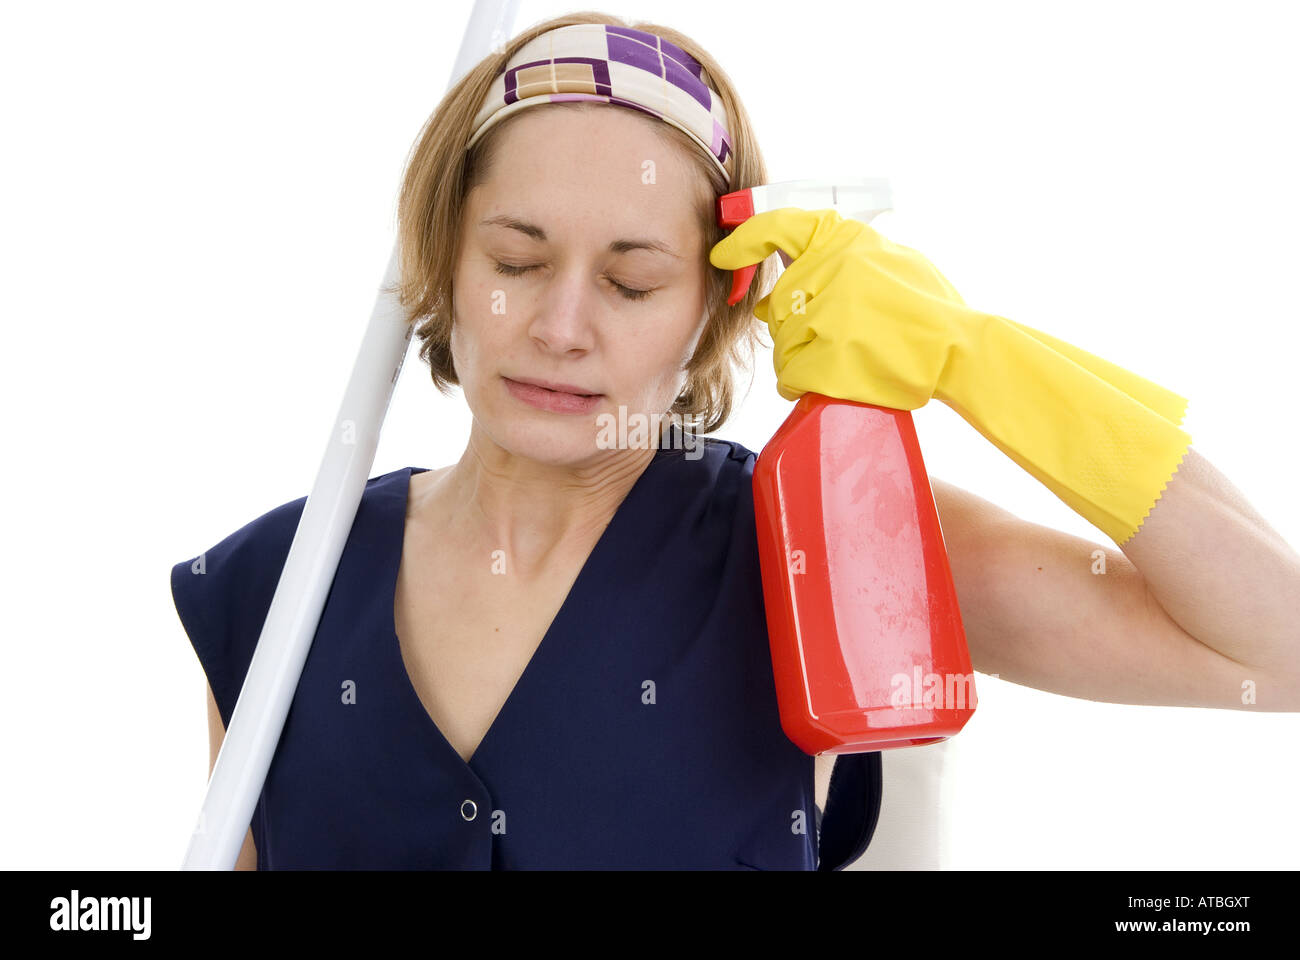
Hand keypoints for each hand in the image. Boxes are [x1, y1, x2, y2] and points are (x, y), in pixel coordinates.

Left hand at [709, 206, 972, 408]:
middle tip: (839, 335)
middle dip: (799, 323)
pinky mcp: (821, 360)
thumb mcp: (889, 261)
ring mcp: (822, 317)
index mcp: (844, 240)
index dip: (746, 240)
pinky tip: (839, 379)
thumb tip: (782, 287)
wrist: (960, 351)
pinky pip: (790, 374)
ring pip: (784, 341)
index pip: (778, 227)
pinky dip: (806, 381)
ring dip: (806, 355)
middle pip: (781, 303)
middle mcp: (827, 272)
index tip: (724, 254)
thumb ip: (839, 265)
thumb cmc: (929, 310)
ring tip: (852, 358)